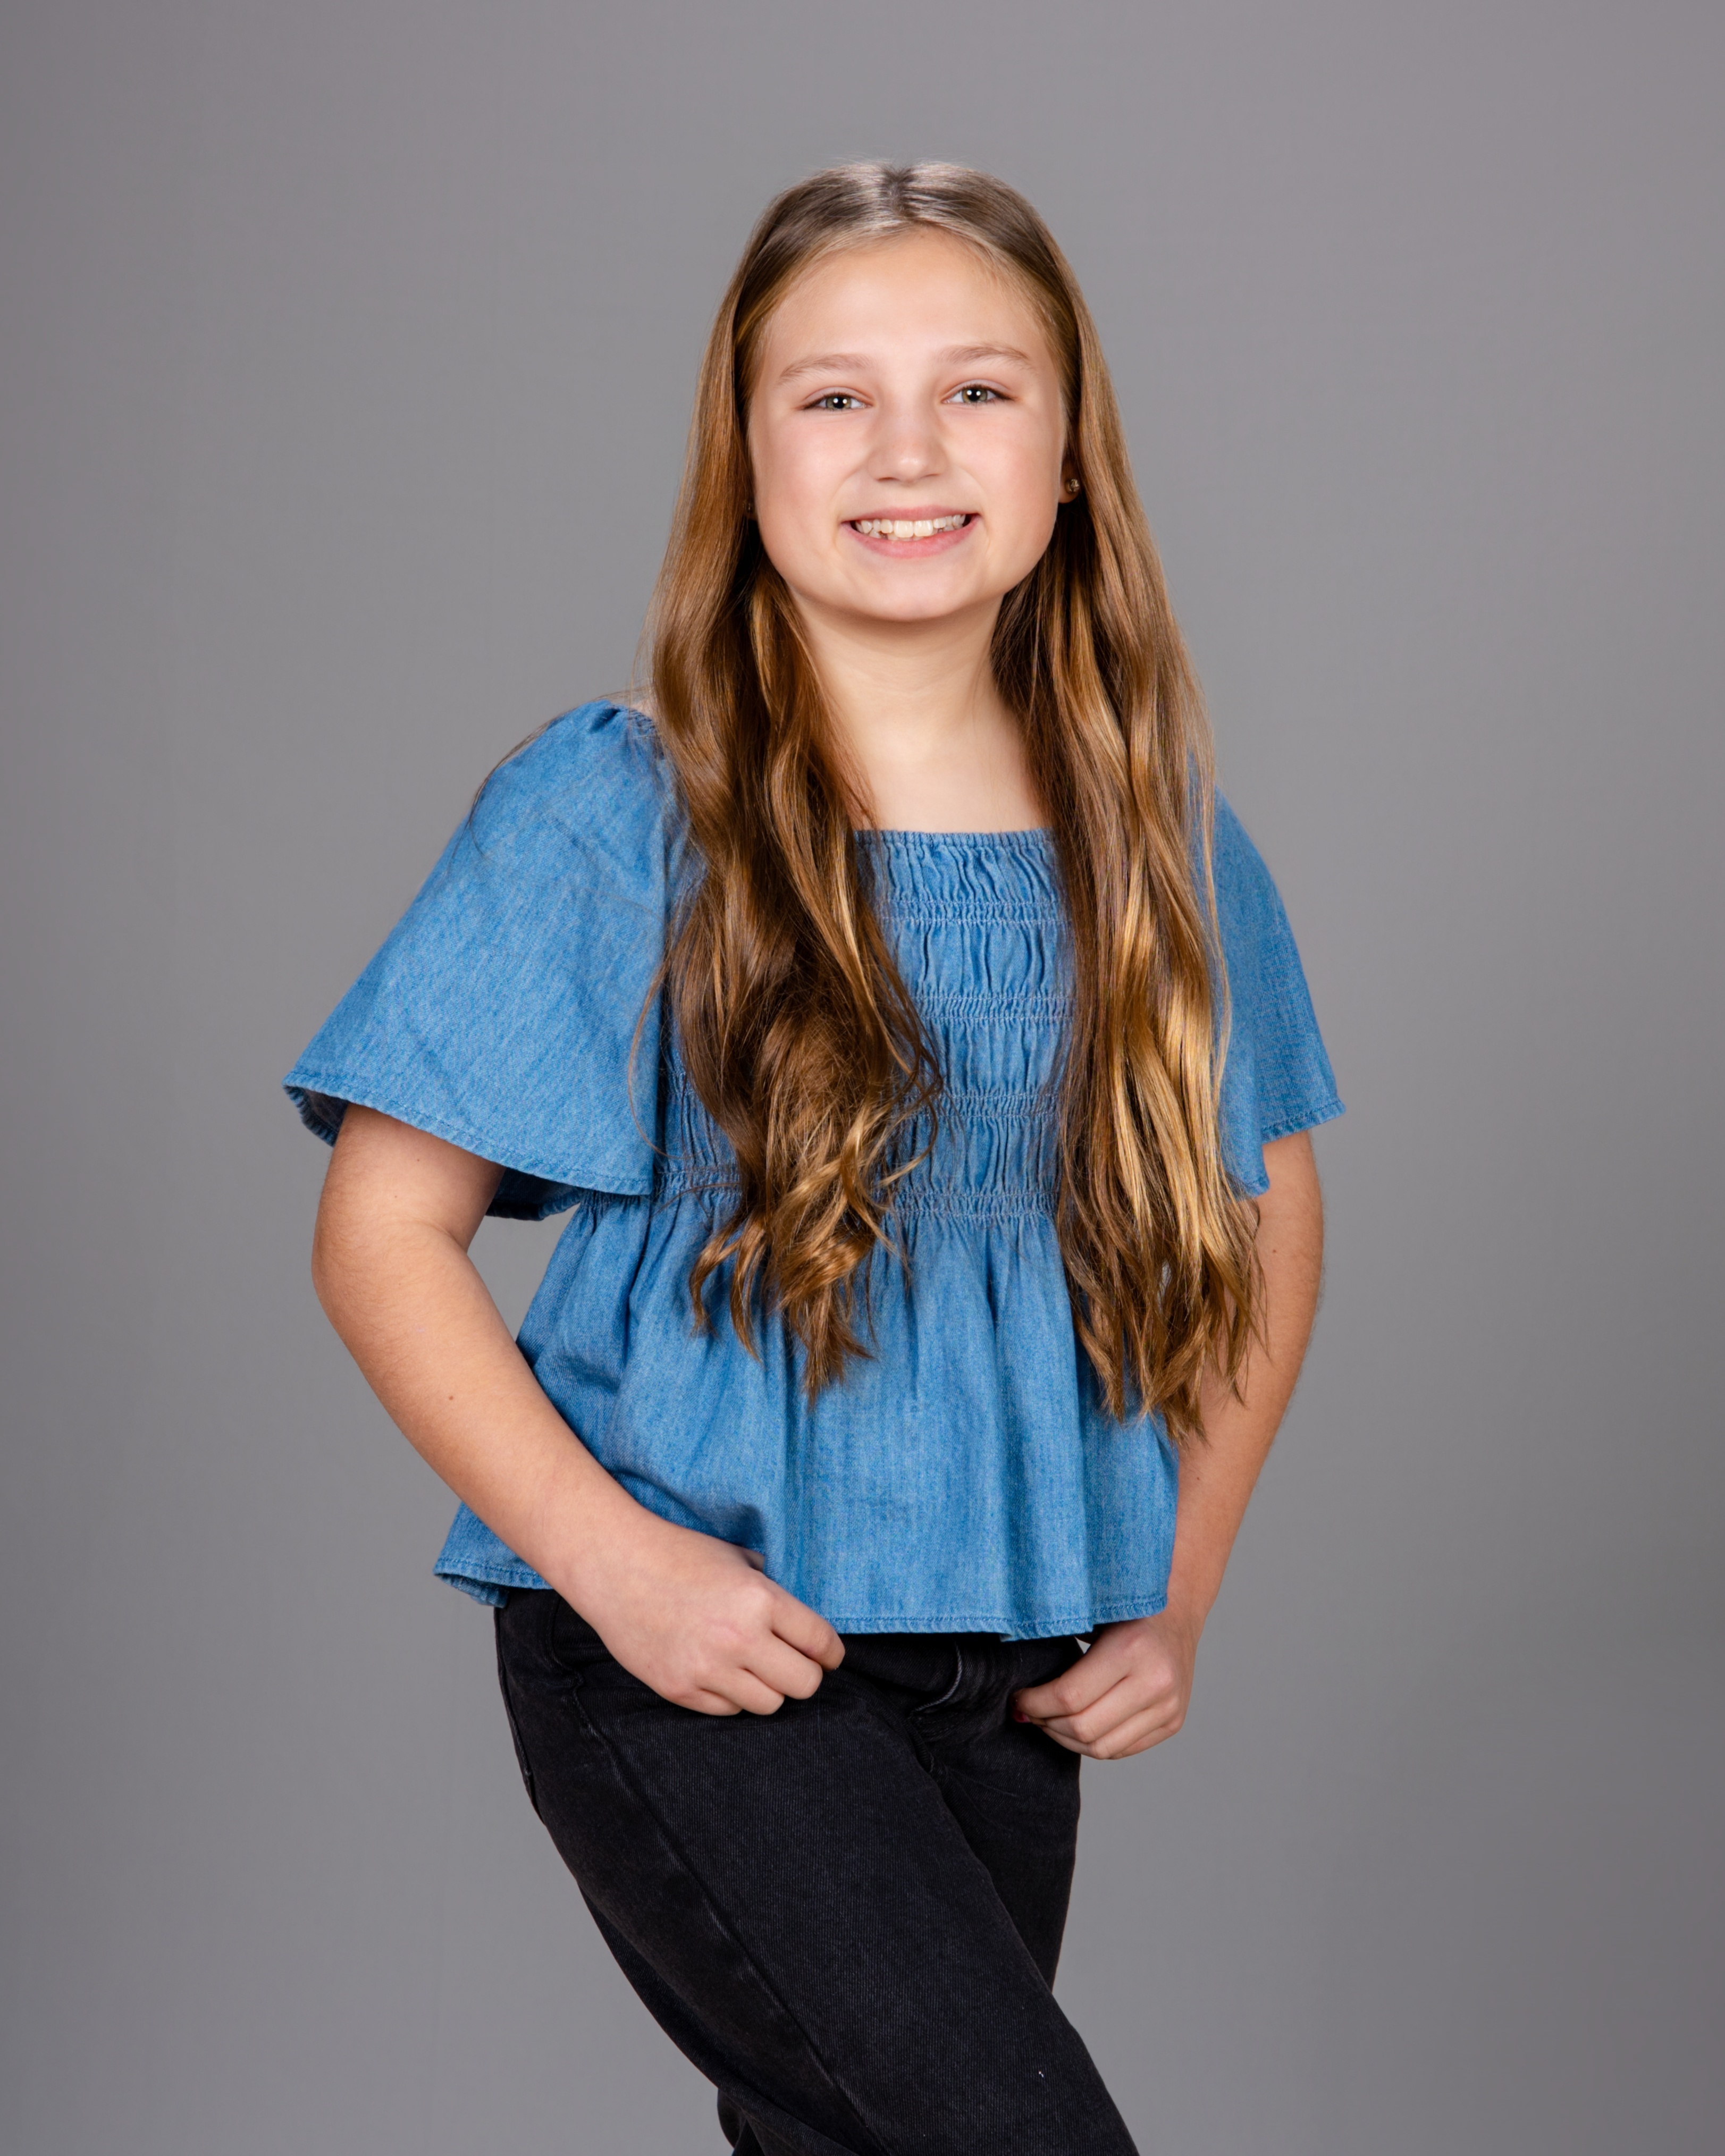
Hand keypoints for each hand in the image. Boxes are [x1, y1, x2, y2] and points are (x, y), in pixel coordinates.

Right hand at [565, 1511, 844, 1717]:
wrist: (615, 1565)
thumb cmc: (679, 1553)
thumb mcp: (736, 1557)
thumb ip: (771, 1587)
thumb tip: (800, 1621)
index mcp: (760, 1600)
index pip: (821, 1642)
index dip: (832, 1653)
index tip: (830, 1657)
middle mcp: (739, 1638)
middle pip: (804, 1684)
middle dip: (805, 1675)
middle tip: (794, 1664)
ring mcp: (707, 1668)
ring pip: (769, 1704)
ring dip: (768, 1688)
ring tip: (753, 1667)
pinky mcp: (679, 1689)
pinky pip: (728, 1710)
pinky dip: (731, 1695)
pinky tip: (719, 1671)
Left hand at [1011, 1607, 1199, 1759]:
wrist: (1176, 1613)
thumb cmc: (1122, 1610)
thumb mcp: (1090, 1613)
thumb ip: (1057, 1640)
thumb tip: (1012, 1679)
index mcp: (1131, 1648)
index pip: (1069, 1696)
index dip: (1034, 1703)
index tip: (1017, 1697)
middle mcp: (1156, 1681)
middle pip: (1083, 1728)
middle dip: (1046, 1724)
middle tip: (1028, 1711)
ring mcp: (1169, 1706)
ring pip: (1101, 1748)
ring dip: (1065, 1740)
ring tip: (1048, 1721)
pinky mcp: (1173, 1722)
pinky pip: (1120, 1750)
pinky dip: (1090, 1744)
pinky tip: (1074, 1726)